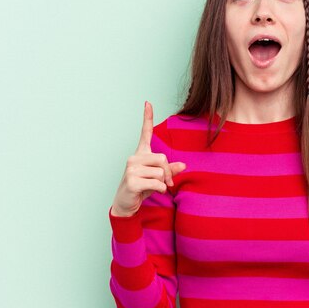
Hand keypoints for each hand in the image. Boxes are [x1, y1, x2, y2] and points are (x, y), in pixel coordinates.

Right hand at [111, 101, 185, 216]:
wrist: (125, 204)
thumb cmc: (141, 189)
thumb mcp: (156, 178)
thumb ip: (169, 171)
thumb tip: (183, 166)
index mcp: (140, 154)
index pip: (144, 133)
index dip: (147, 117)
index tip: (148, 102)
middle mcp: (134, 158)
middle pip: (162, 158)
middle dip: (168, 173)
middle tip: (166, 183)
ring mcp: (131, 168)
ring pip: (160, 172)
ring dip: (162, 183)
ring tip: (153, 188)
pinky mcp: (132, 180)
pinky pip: (157, 183)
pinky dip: (159, 190)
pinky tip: (149, 192)